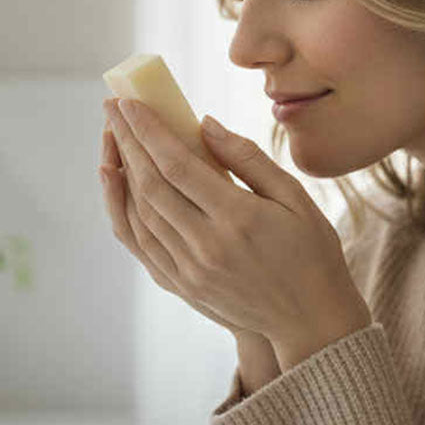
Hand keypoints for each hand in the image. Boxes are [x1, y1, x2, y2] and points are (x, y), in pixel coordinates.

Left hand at [104, 97, 371, 369]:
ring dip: (120, 171)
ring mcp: (190, 270)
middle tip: (112, 107)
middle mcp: (207, 246)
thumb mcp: (295, 196)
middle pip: (150, 185)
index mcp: (239, 218)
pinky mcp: (182, 286)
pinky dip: (121, 210)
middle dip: (127, 141)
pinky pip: (140, 243)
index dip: (148, 131)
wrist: (312, 322)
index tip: (129, 102)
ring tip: (112, 137)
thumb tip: (204, 124)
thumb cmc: (312, 251)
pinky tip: (114, 183)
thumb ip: (248, 158)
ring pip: (140, 213)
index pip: (177, 166)